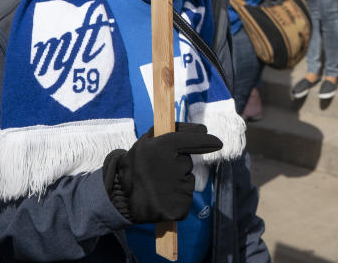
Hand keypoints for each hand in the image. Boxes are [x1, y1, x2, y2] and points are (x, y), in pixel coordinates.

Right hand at [102, 123, 222, 223]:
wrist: (120, 202)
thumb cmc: (134, 169)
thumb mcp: (142, 145)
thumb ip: (164, 135)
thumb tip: (200, 130)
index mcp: (159, 147)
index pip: (187, 140)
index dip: (204, 140)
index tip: (218, 143)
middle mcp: (169, 166)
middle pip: (185, 161)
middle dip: (177, 164)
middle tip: (158, 171)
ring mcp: (175, 187)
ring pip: (186, 179)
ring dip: (177, 181)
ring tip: (157, 185)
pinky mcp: (179, 206)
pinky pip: (185, 195)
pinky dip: (177, 196)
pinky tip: (162, 197)